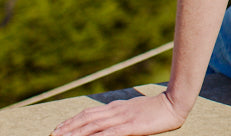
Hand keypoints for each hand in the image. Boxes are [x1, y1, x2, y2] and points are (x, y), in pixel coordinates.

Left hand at [51, 91, 186, 135]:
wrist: (175, 101)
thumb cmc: (156, 108)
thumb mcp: (135, 108)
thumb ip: (120, 112)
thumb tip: (107, 117)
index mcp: (116, 107)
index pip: (89, 113)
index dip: (72, 121)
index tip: (58, 128)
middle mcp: (116, 111)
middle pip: (86, 120)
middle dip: (68, 128)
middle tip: (52, 135)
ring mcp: (122, 118)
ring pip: (93, 127)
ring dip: (75, 133)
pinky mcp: (130, 127)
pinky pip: (109, 134)